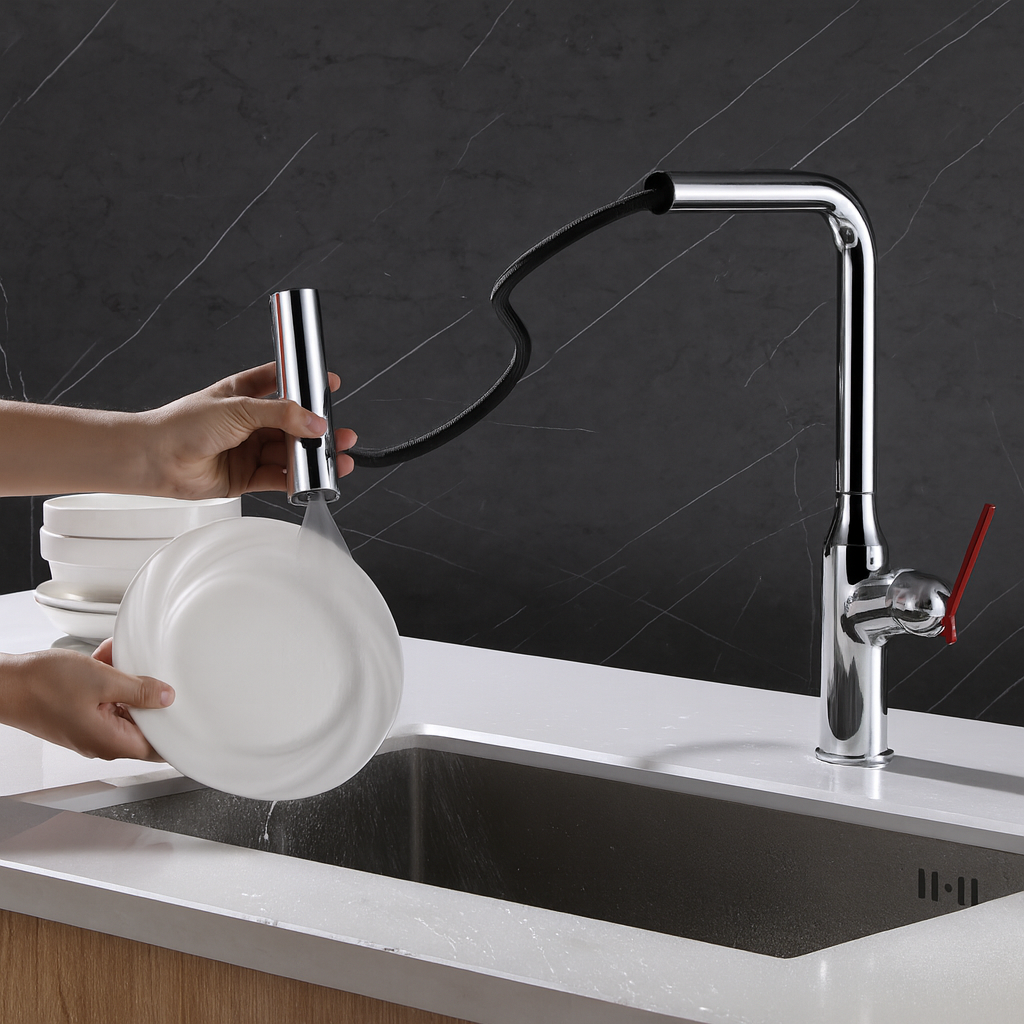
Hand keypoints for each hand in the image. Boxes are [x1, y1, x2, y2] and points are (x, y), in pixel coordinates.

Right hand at [0, 640, 174, 760]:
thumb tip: (166, 697)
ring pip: (124, 706)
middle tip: (150, 673)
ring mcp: (90, 728)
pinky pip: (105, 699)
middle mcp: (102, 741)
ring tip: (118, 660)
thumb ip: (139, 691)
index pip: (158, 748)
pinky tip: (105, 659)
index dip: (176, 733)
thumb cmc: (42, 686)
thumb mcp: (102, 681)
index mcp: (111, 742)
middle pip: (143, 723)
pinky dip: (109, 680)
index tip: (191, 717)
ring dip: (126, 682)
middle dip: (149, 695)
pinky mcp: (80, 715)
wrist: (5, 683)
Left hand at [140, 362, 357, 498]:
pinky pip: (279, 478)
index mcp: (244, 395)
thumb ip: (281, 415)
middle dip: (317, 430)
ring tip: (336, 459)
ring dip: (312, 457)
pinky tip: (313, 479)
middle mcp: (249, 423)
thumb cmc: (184, 424)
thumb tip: (314, 422)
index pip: (281, 383)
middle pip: (292, 426)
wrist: (156, 458)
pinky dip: (297, 480)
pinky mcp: (246, 476)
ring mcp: (248, 450)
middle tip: (340, 433)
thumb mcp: (239, 408)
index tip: (329, 385)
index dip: (305, 384)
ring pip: (289, 454)